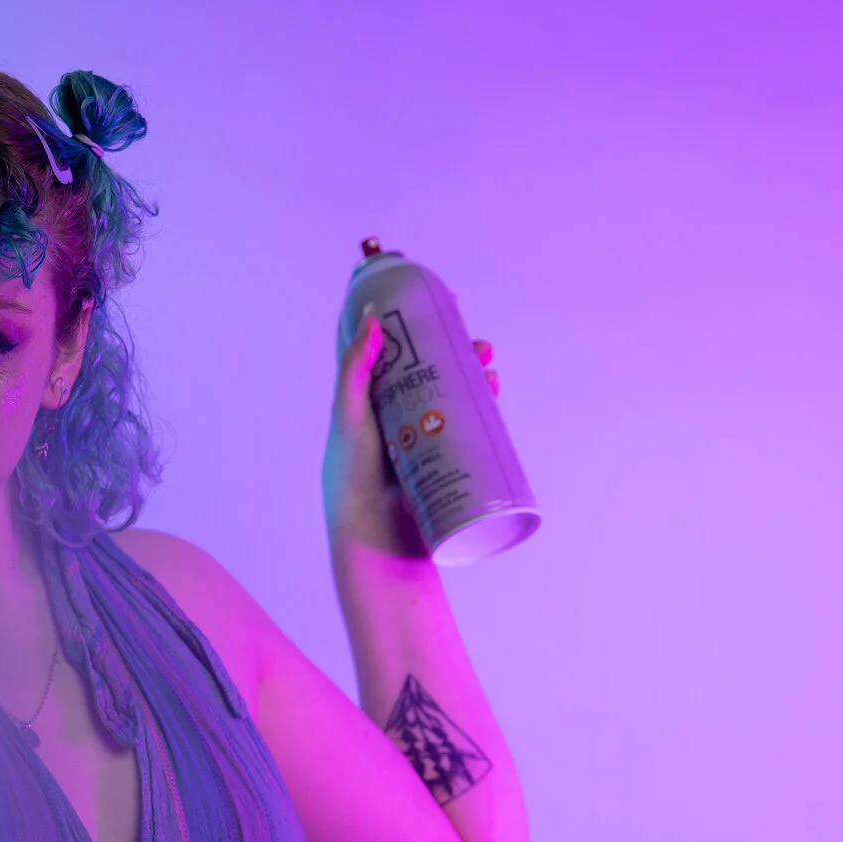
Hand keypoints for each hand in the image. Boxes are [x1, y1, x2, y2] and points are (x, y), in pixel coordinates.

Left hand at [323, 314, 502, 560]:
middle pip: (427, 371)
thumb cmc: (351, 478)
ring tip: (488, 362)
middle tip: (474, 338)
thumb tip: (371, 318)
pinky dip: (481, 407)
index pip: (388, 353)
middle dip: (454, 350)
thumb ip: (356, 370)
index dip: (410, 325)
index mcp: (365, 403)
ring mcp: (418, 438)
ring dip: (472, 374)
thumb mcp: (350, 416)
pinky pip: (465, 427)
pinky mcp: (440, 460)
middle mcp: (393, 417)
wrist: (376, 539)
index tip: (434, 302)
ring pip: (449, 396)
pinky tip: (493, 392)